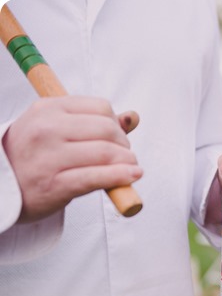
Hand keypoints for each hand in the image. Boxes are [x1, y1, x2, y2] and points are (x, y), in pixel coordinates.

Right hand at [2, 97, 142, 222]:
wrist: (1, 188)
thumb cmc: (34, 157)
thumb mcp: (55, 129)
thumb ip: (94, 122)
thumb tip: (133, 117)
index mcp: (47, 109)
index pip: (101, 108)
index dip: (117, 124)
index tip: (117, 138)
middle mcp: (46, 130)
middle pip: (107, 130)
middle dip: (124, 144)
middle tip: (125, 156)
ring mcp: (49, 157)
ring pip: (105, 153)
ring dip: (127, 162)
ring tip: (131, 168)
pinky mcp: (54, 185)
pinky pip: (97, 177)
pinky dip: (121, 177)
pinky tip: (133, 176)